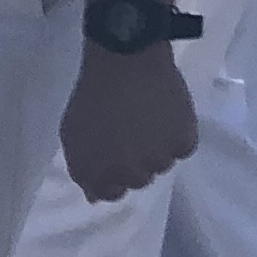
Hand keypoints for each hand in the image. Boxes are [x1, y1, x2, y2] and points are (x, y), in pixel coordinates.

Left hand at [60, 44, 197, 201]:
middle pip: (139, 180)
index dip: (113, 176)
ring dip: (158, 146)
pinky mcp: (183, 141)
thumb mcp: (73, 135)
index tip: (117, 155)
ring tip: (151, 117)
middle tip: (135, 132)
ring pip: (163, 164)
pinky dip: (179, 134)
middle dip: (136, 160)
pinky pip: (184, 148)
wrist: (125, 60)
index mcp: (99, 172)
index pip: (110, 194)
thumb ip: (82, 168)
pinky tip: (168, 113)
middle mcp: (129, 173)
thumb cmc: (93, 95)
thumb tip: (95, 196)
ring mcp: (158, 159)